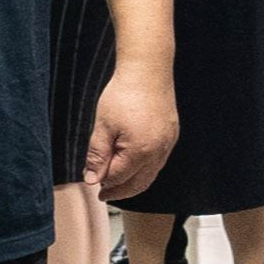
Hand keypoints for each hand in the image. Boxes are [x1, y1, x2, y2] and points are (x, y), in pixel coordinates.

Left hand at [87, 58, 176, 205]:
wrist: (148, 70)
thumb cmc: (123, 94)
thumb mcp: (103, 126)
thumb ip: (97, 156)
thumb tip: (91, 180)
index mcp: (140, 151)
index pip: (120, 177)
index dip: (104, 182)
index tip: (93, 183)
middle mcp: (159, 152)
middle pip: (139, 183)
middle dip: (120, 191)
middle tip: (104, 193)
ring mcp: (168, 144)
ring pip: (151, 174)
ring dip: (133, 181)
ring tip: (116, 181)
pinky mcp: (171, 135)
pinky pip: (158, 161)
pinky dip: (145, 169)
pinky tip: (133, 164)